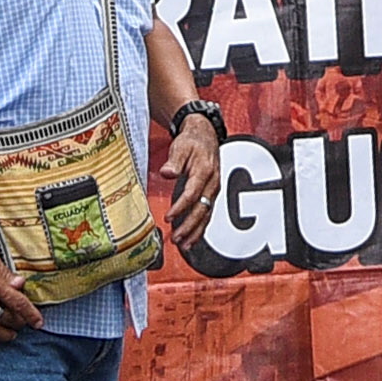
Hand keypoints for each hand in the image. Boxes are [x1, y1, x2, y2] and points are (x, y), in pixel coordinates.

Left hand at [159, 114, 221, 247]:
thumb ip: (174, 160)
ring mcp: (214, 190)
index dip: (181, 207)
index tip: (168, 217)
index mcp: (205, 171)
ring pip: (206, 215)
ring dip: (195, 232)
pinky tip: (192, 238)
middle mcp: (213, 183)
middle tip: (176, 239)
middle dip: (189, 226)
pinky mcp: (211, 194)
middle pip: (202, 209)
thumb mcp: (181, 146)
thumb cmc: (192, 141)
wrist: (205, 135)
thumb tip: (167, 173)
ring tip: (184, 245)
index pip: (192, 194)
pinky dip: (200, 228)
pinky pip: (207, 214)